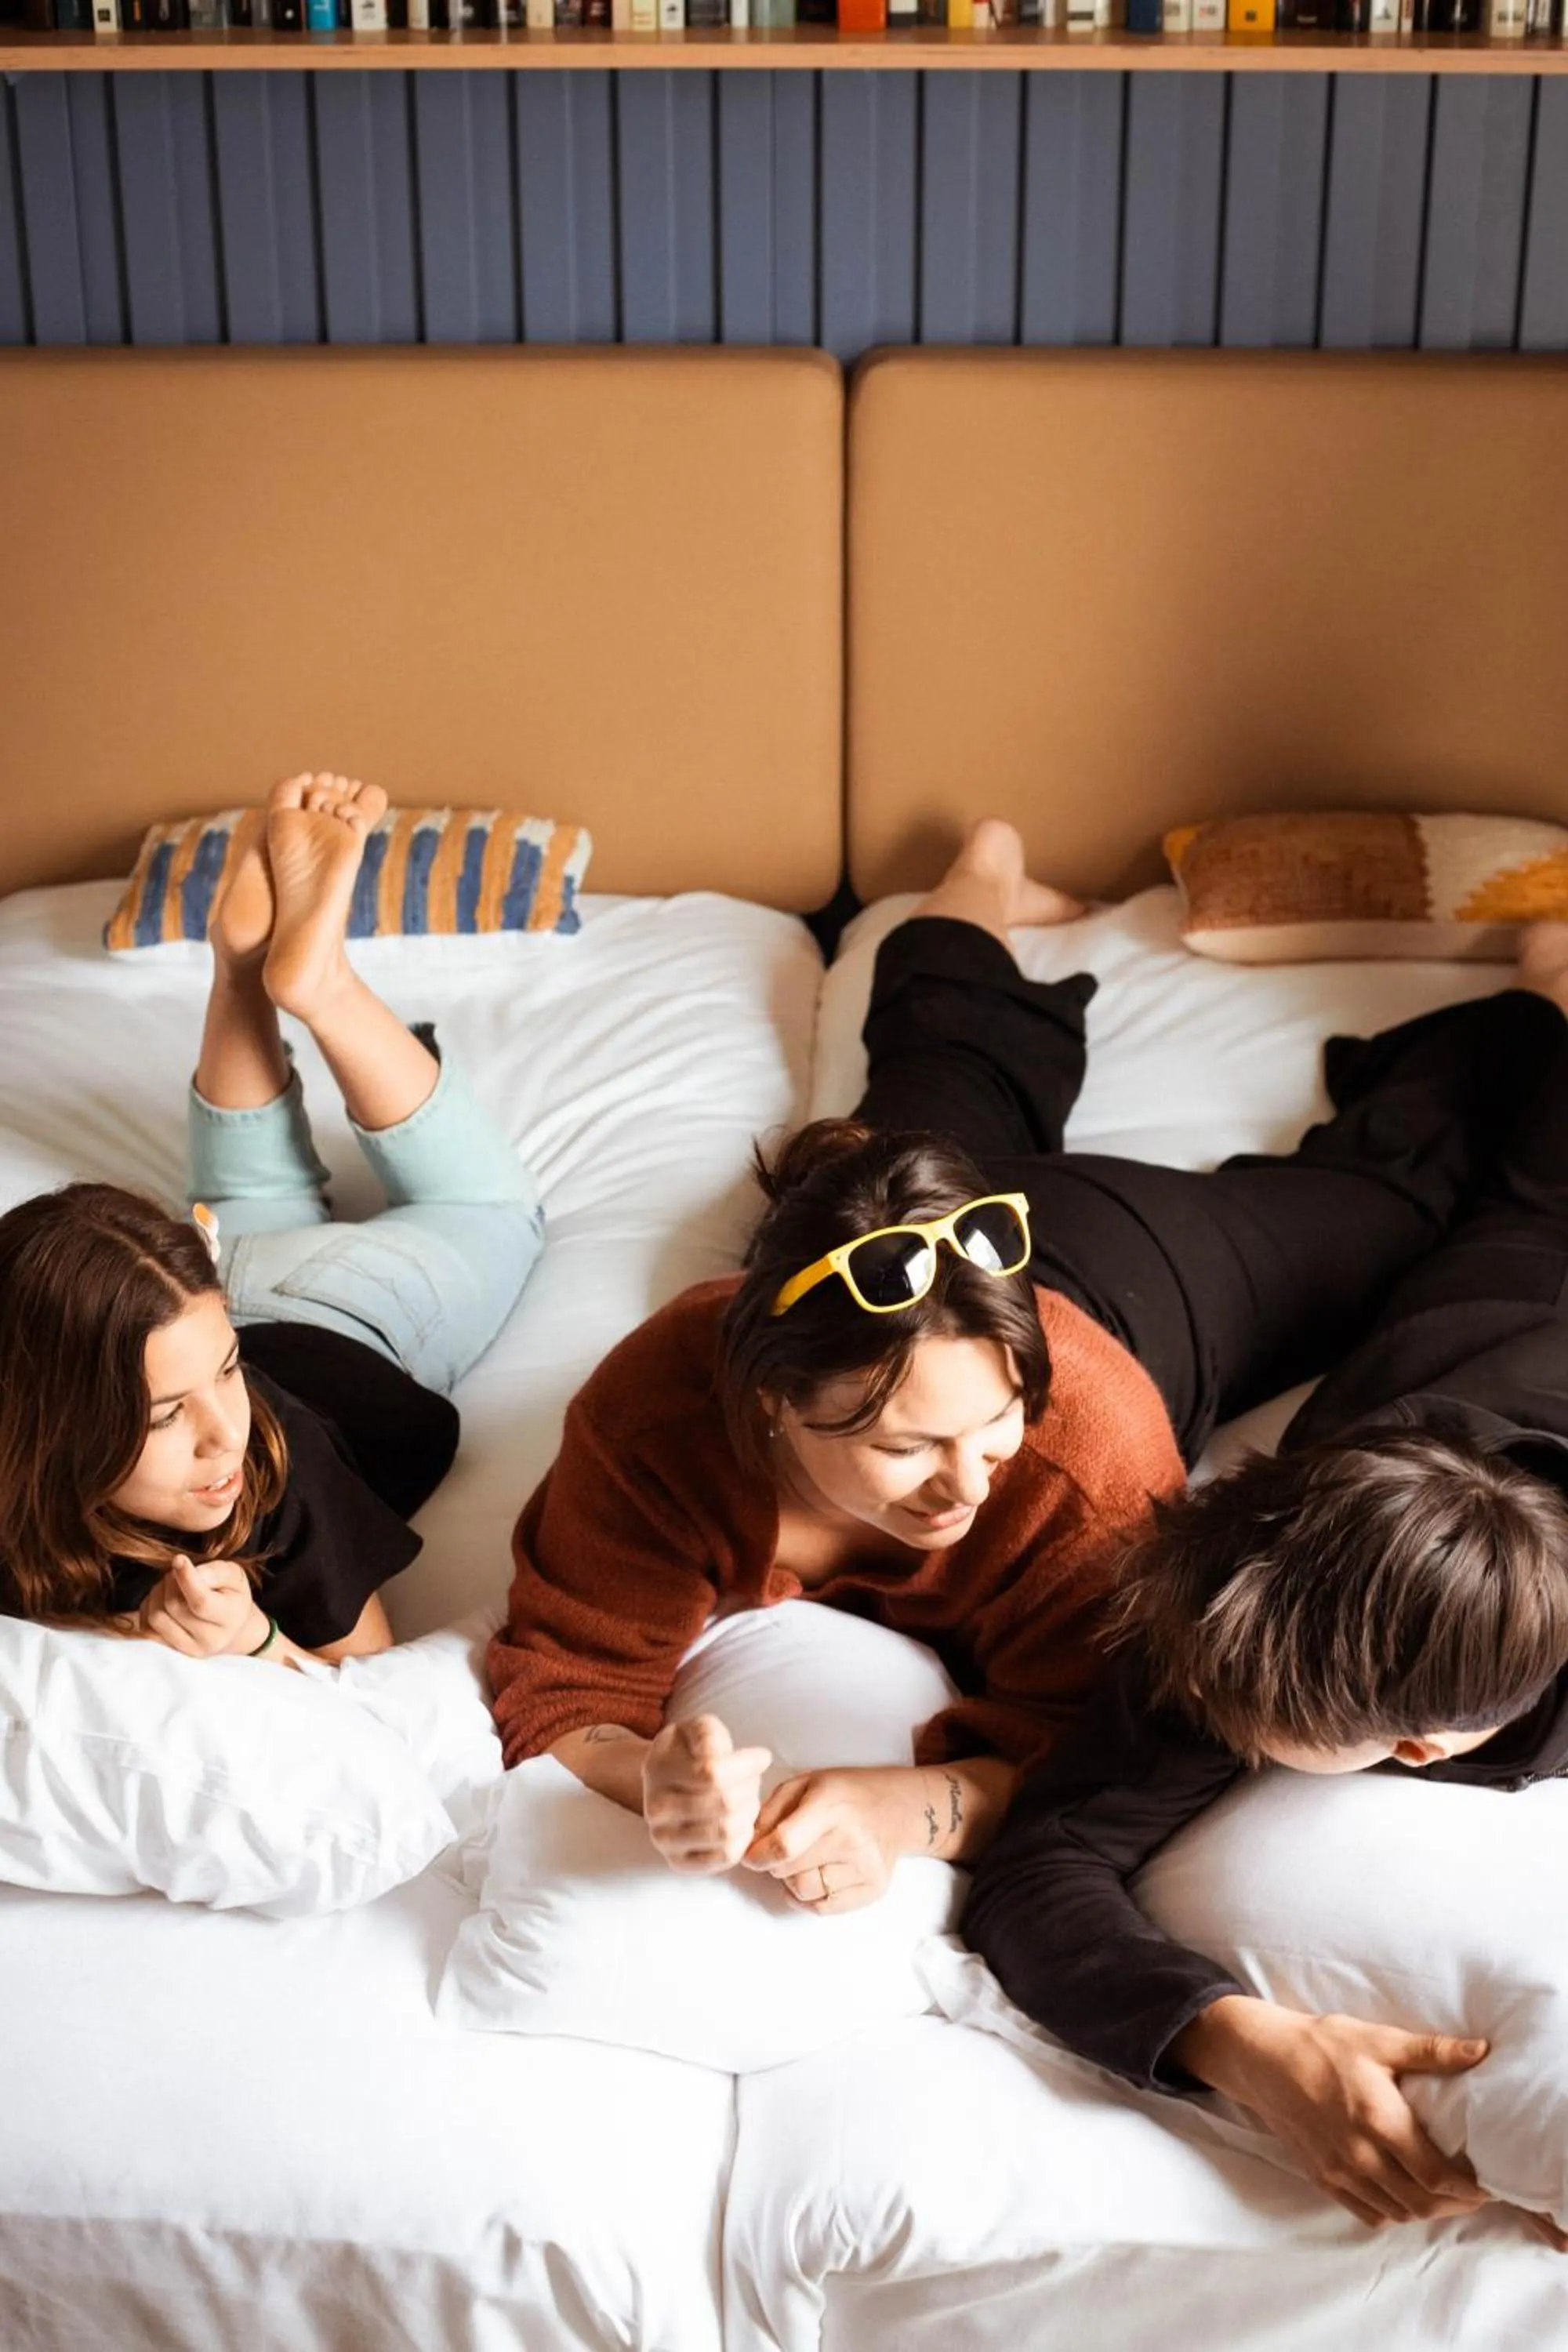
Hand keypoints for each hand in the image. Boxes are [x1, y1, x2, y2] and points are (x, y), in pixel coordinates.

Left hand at [138, 1555, 266, 1660]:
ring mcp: (189, 1649)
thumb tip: (189, 1571)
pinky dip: (148, 1608)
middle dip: (171, 1581)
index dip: (186, 1579)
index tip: (179, 1559)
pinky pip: (145, 1628)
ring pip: (156, 1617)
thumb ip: (215, 1571)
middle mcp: (210, 1639)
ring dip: (157, 1593)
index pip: (201, 1602)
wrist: (231, 1627)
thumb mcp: (234, 1576)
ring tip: (171, 1585)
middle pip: (174, 1606)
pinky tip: (162, 1600)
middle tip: (178, 1571)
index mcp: (230, 1617)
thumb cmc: (231, 1595)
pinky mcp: (170, 1652)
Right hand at [641, 1715, 770, 1873]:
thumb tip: (718, 1754)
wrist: (666, 1784)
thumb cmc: (690, 1752)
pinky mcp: (678, 1862)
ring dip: (748, 1814)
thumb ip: (707, 1734)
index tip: (762, 1757)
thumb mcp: (698, 1729)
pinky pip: (724, 1857)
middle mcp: (655, 1809)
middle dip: (750, 1789)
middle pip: (725, 1804)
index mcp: (658, 1770)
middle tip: (753, 1780)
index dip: (747, 1765)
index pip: (713, 1773)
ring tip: (746, 1800)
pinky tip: (739, 1822)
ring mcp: (664, 1840)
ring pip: (727, 1833)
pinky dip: (742, 1840)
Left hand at [743, 1768, 906, 1913]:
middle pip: (789, 1872)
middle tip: (783, 1851)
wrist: (896, 1808)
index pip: (784, 1844)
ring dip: (791, 1882)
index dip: (758, 1855)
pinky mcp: (874, 1889)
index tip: (751, 1855)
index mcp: (831, 1806)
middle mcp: (851, 1839)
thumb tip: (750, 1847)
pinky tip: (814, 1877)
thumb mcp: (804, 1784)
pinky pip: (823, 1909)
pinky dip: (808, 1898)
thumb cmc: (845, 1794)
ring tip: (802, 1863)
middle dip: (775, 1864)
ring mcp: (865, 1867)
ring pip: (804, 1893)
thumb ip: (771, 1812)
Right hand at [1175, 1996, 1490, 2229]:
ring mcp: (1339, 2172)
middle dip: (1455, 2204)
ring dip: (1425, 2210)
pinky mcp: (1323, 2178)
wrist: (1264, 2059)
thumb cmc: (1323, 2044)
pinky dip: (1393, 2212)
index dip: (1469, 2189)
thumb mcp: (1379, 2039)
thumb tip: (1482, 2051)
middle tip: (1474, 2194)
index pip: (1436, 2175)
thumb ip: (1432, 2052)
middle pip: (1421, 2202)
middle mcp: (1360, 2156)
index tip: (1487, 2184)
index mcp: (1379, 2121)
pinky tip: (1402, 2194)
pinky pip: (1368, 2213)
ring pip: (1397, 2212)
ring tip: (1443, 2194)